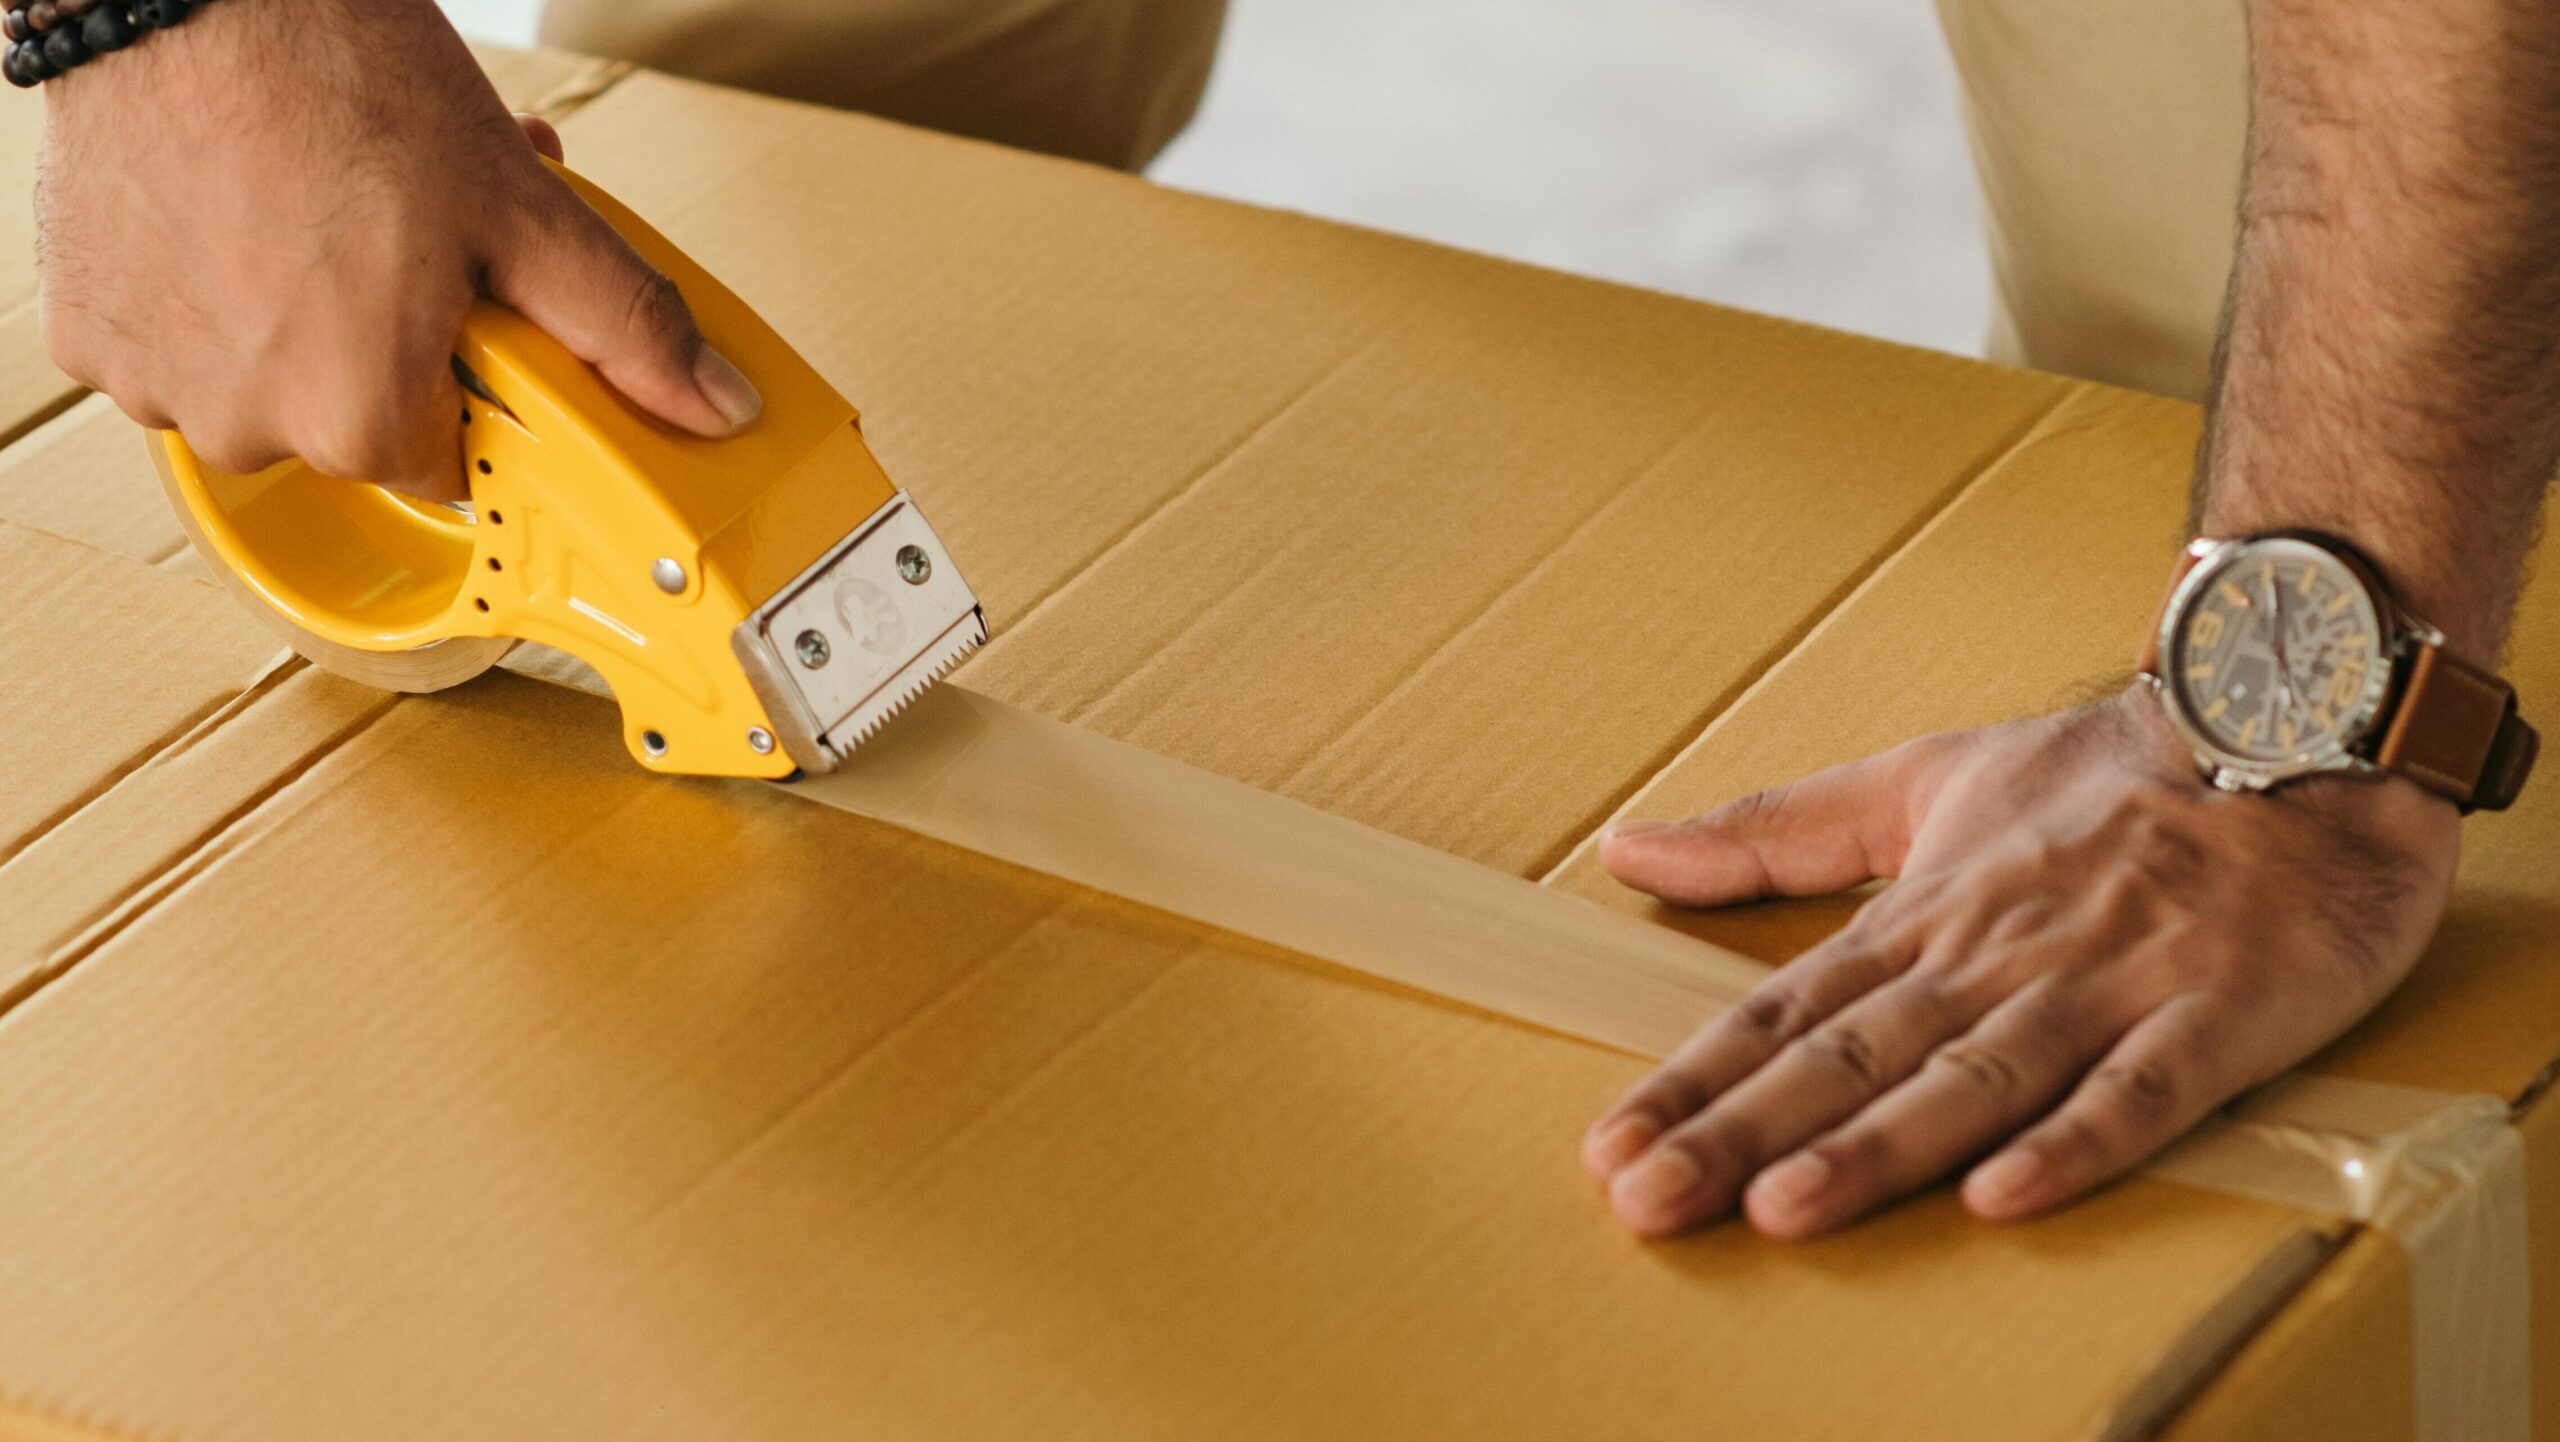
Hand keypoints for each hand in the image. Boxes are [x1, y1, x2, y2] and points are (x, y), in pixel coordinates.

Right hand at [35, 0, 761, 499]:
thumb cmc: (339, 76)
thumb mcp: (524, 210)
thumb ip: (624, 325)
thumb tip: (714, 405)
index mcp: (358, 419)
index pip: (449, 466)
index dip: (472, 389)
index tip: (470, 325)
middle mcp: (245, 426)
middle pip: (355, 423)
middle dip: (391, 338)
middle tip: (405, 238)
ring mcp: (153, 380)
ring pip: (264, 382)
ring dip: (302, 313)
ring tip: (324, 207)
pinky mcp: (87, 326)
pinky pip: (177, 340)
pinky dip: (211, 289)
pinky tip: (239, 208)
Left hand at [1582, 688, 2459, 1239]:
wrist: (2297, 720)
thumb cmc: (2108, 774)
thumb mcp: (1921, 779)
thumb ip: (1776, 829)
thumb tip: (1628, 847)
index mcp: (1923, 913)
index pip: (1786, 1009)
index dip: (1695, 1081)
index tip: (1610, 1147)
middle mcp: (1994, 955)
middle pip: (1851, 1054)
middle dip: (1744, 1132)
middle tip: (1649, 1199)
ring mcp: (2103, 984)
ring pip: (1973, 1076)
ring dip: (1878, 1145)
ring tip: (1785, 1208)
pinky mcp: (2214, 1014)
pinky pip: (2141, 1090)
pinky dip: (2076, 1141)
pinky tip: (2006, 1194)